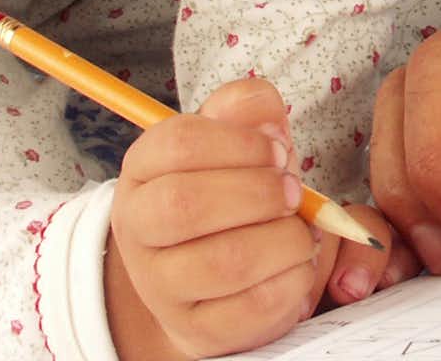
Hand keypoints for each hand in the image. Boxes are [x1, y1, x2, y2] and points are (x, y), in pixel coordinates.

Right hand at [108, 78, 413, 360]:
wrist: (205, 275)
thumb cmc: (228, 191)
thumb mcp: (234, 141)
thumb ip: (249, 111)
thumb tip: (267, 120)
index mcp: (143, 171)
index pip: (178, 144)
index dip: (239, 143)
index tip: (278, 150)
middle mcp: (139, 230)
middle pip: (186, 204)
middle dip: (258, 193)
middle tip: (296, 192)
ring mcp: (161, 286)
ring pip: (223, 262)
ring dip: (282, 240)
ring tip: (302, 230)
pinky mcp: (196, 329)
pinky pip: (251, 309)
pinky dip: (291, 281)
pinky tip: (298, 264)